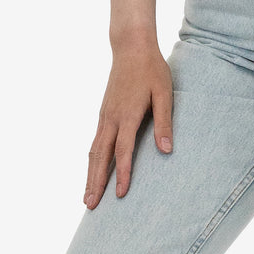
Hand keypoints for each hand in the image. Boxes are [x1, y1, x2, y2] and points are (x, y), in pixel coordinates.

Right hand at [83, 43, 173, 209]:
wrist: (131, 47)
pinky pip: (95, 141)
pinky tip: (92, 169)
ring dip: (90, 173)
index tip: (120, 195)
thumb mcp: (164, 93)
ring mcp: (104, 115)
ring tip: (87, 196)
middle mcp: (111, 118)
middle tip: (90, 206)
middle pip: (100, 156)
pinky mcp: (103, 112)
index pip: (122, 151)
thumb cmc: (152, 70)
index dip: (121, 174)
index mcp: (128, 115)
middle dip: (95, 182)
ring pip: (94, 150)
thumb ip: (164, 122)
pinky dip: (91, 159)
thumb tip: (166, 150)